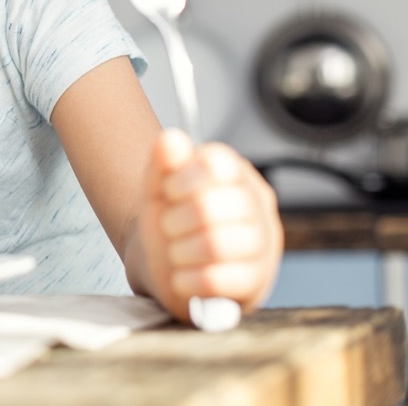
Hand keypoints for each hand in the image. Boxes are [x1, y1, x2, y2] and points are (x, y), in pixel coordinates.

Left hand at [137, 130, 282, 322]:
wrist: (171, 268)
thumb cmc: (171, 222)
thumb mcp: (159, 188)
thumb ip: (163, 162)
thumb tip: (171, 138)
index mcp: (237, 175)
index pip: (217, 164)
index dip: (183, 178)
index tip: (168, 191)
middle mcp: (257, 207)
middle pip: (211, 206)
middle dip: (175, 220)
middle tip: (167, 227)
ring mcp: (261, 246)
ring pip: (216, 243)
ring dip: (179, 250)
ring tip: (174, 252)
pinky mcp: (254, 283)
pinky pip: (217, 280)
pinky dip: (187, 279)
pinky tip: (180, 277)